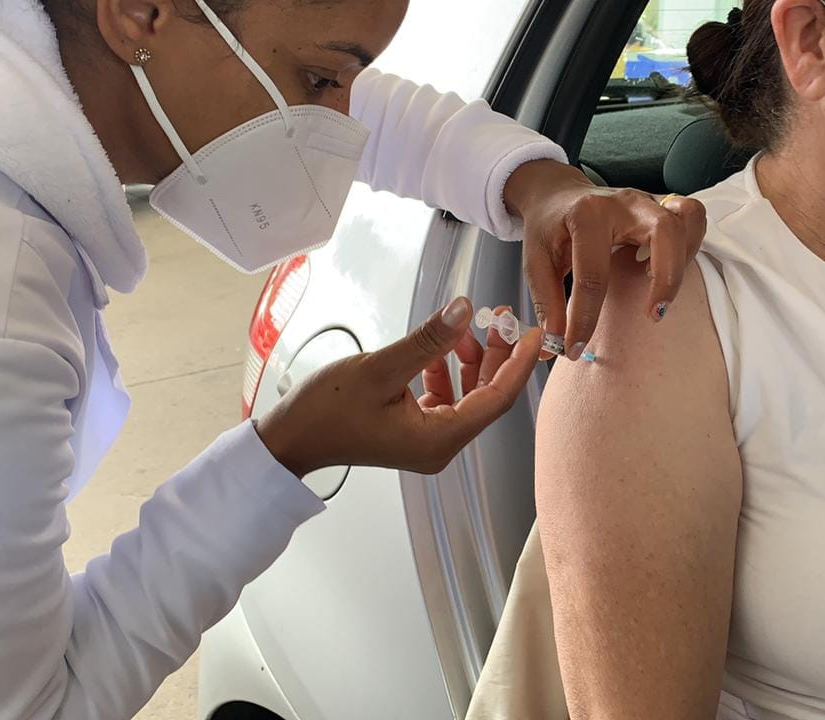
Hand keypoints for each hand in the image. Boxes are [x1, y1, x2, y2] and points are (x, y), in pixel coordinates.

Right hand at [255, 298, 542, 476]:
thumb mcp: (381, 368)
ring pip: (467, 395)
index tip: (534, 333)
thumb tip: (463, 309)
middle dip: (498, 355)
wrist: (289, 439)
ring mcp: (427, 439)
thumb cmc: (325, 413)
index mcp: (439, 439)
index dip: (519, 363)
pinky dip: (448, 370)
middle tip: (502, 318)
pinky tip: (440, 348)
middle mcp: (439, 445)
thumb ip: (428, 339)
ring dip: (472, 360)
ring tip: (469, 327)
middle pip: (487, 397)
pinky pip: (446, 398)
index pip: (497, 399)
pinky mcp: (413, 430)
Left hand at [503, 160, 705, 357]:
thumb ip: (546, 302)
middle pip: (665, 231)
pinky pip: (692, 218)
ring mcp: (647, 201)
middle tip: (652, 315)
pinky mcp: (661, 207)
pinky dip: (690, 245)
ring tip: (662, 291)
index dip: (584, 318)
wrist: (557, 195)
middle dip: (666, 278)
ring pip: (689, 218)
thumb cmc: (549, 227)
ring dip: (684, 259)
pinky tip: (667, 270)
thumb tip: (556, 343)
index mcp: (586, 215)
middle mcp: (623, 203)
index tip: (576, 347)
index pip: (593, 275)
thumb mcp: (535, 260)